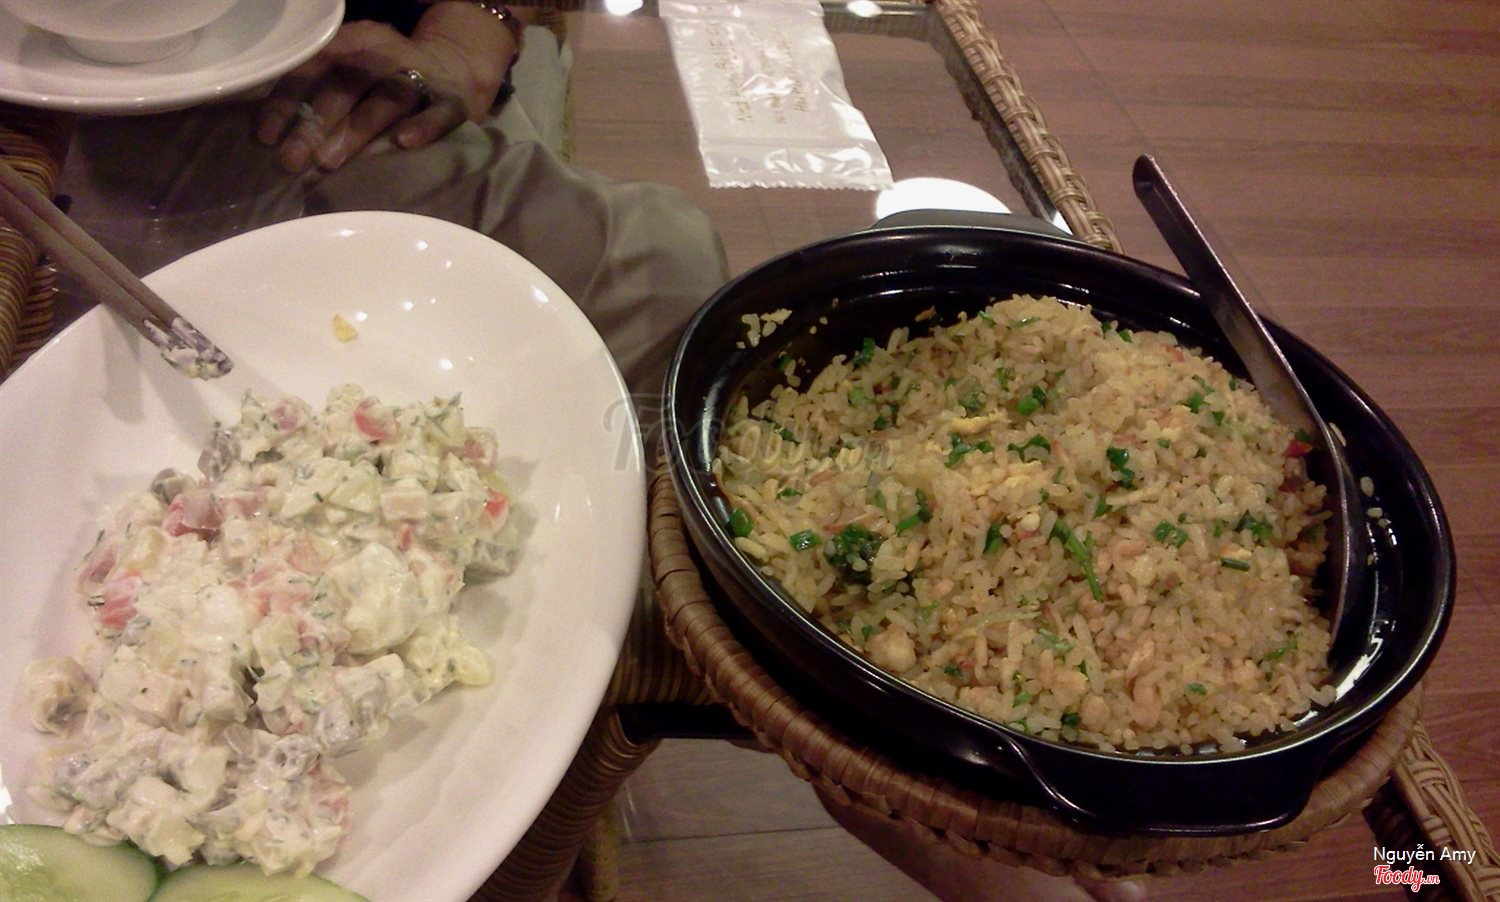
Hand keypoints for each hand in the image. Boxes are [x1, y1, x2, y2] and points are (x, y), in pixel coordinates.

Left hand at [255, 19, 488, 172]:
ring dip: (356, 129)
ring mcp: (422, 76)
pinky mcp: (452, 100)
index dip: (287, 100)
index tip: (266, 136)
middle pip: (346, 84)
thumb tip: (275, 136)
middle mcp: (386, 54)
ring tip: (328, 161)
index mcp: (355, 43)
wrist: (457, 69)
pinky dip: (423, 126)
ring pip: (386, 99)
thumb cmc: (388, 78)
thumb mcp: (353, 71)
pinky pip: (439, 111)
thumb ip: (320, 92)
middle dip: (316, 122)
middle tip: (292, 160)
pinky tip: (403, 142)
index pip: (313, 66)